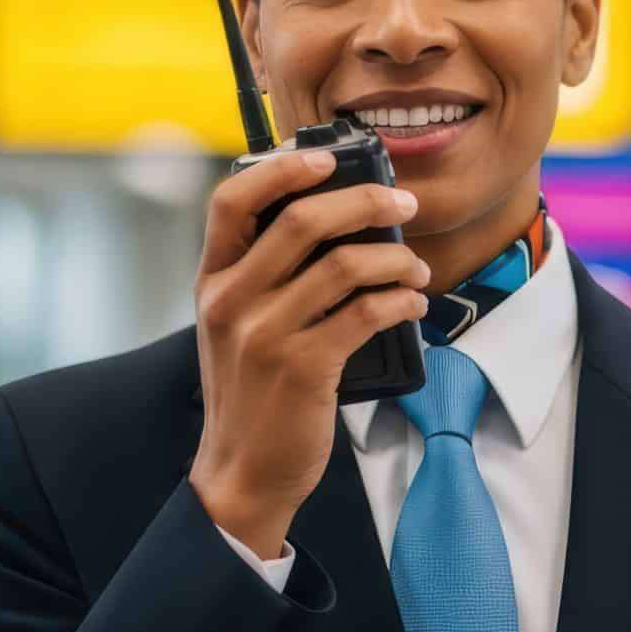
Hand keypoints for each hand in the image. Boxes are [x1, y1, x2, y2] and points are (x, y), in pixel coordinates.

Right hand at [189, 152, 427, 558]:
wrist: (244, 472)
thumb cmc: (253, 393)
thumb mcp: (237, 327)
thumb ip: (266, 277)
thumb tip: (339, 224)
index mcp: (213, 281)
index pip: (232, 200)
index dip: (282, 168)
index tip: (328, 159)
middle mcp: (231, 300)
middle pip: (302, 221)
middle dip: (366, 203)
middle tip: (404, 205)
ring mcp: (265, 334)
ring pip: (343, 265)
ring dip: (395, 259)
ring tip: (417, 268)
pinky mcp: (304, 367)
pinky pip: (365, 313)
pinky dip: (399, 299)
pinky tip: (413, 303)